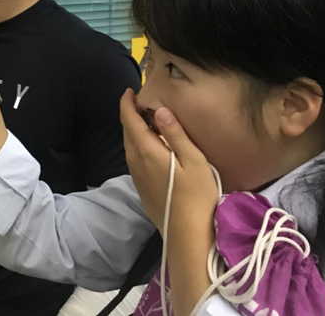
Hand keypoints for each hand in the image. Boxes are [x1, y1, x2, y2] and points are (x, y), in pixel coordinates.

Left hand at [120, 89, 218, 232]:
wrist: (188, 234)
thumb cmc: (197, 195)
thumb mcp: (193, 160)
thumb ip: (175, 133)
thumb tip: (159, 109)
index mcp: (146, 150)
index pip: (129, 120)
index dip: (126, 103)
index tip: (130, 90)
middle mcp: (135, 161)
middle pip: (126, 131)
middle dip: (130, 114)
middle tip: (141, 102)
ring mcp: (136, 175)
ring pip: (129, 145)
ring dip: (133, 130)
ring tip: (146, 120)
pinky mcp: (141, 186)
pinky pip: (133, 157)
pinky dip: (137, 144)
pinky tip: (151, 145)